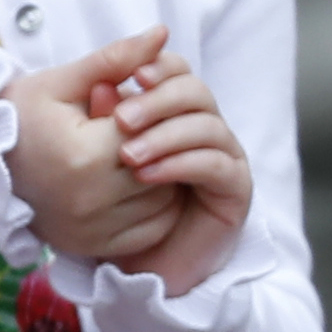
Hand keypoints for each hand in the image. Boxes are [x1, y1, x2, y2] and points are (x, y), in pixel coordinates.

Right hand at [8, 31, 191, 265]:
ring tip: (138, 151)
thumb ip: (114, 59)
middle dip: (160, 140)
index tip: (136, 102)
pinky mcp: (93, 247)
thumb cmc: (20, 116)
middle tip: (141, 125)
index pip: (152, 128)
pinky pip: (152, 228)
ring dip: (164, 174)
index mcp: (83, 155)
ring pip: (163, 198)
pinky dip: (156, 206)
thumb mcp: (61, 81)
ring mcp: (92, 229)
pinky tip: (135, 182)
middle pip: (162, 165)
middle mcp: (90, 200)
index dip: (152, 109)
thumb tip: (161, 34)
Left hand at [89, 54, 254, 293]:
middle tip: (120, 120)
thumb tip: (109, 75)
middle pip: (197, 92)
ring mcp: (224, 156)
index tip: (132, 76)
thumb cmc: (111, 206)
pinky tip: (146, 174)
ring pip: (207, 126)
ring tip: (127, 155)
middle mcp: (204, 127)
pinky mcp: (233, 189)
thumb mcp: (97, 151)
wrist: (131, 264)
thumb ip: (106, 110)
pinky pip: (215, 165)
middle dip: (159, 101)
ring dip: (166, 135)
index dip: (161, 67)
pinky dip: (181, 163)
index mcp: (175, 111)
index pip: (179, 72)